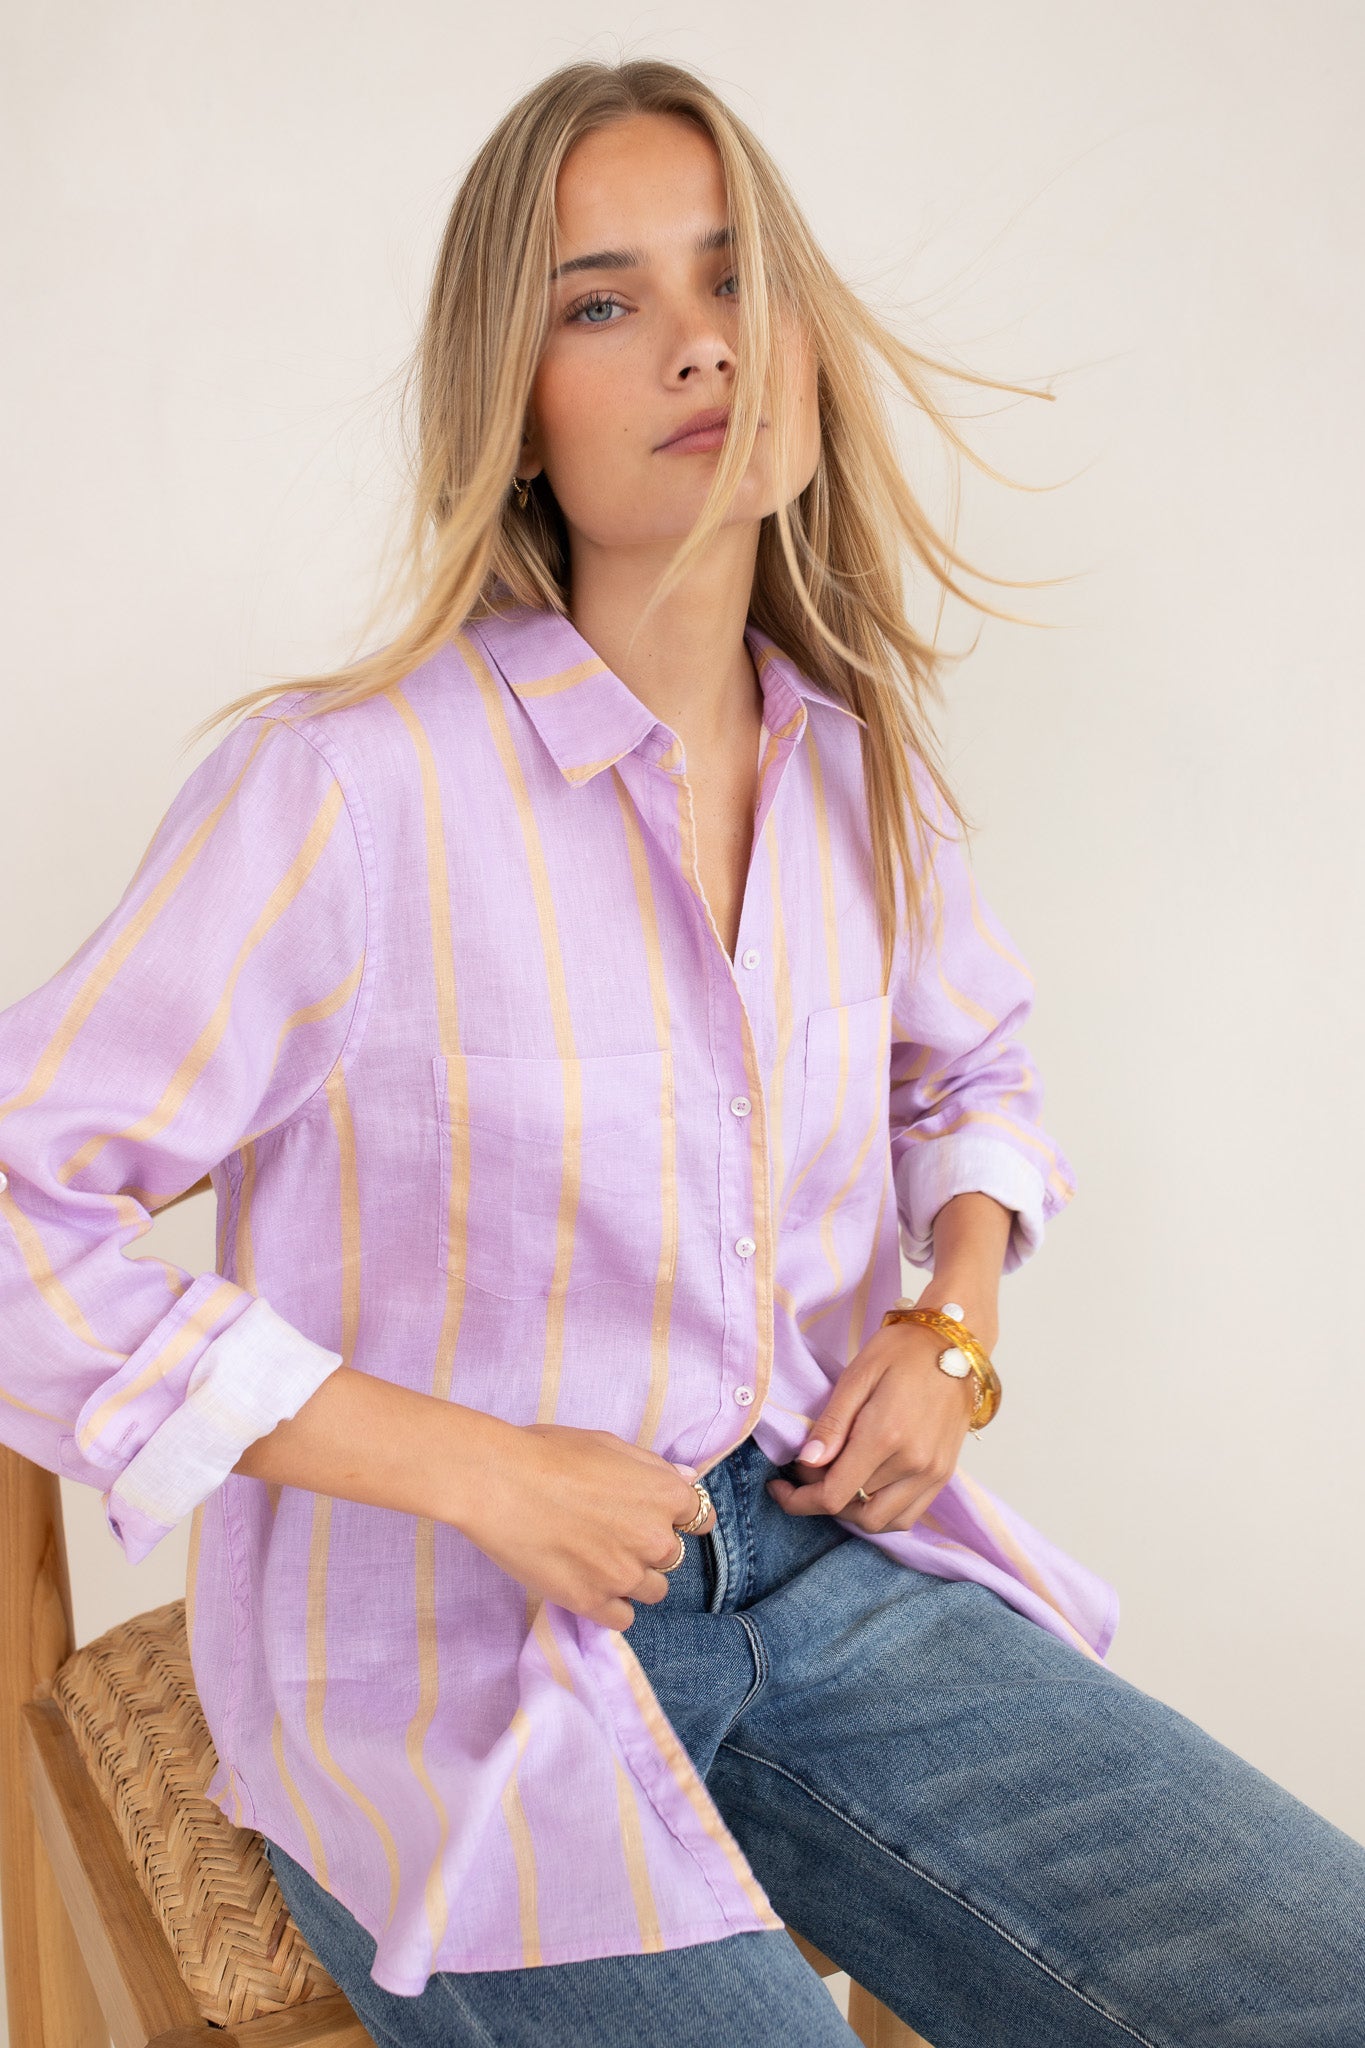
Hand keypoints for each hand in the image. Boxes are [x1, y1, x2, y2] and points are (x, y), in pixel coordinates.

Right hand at [457, 1422, 716, 1632]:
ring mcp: (626, 1575)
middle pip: (672, 1556)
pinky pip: (623, 1618)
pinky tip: (588, 1584)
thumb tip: (685, 1478)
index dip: (678, 1518)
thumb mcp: (608, 1444)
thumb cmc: (549, 1453)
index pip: (699, 1517)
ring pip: (652, 1590)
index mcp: (665, 1494)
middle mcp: (655, 1538)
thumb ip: (652, 1467)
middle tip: (610, 1532)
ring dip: (632, 1577)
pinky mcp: (593, 1603)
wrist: (499, 1483)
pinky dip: (610, 1605)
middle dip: (648, 1546)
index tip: (657, 1518)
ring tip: (596, 1558)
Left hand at [765, 1316, 985, 1533]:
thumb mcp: (857, 1375)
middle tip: (808, 1472)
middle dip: (821, 1500)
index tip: (779, 1485)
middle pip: (853, 1511)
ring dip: (851, 1511)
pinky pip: (908, 1516)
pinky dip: (881, 1513)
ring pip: (881, 1522)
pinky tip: (865, 1488)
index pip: (833, 1495)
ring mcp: (933, 1473)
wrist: (955, 1343)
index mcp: (886, 1435)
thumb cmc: (902, 1351)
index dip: (799, 1499)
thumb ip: (832, 1424)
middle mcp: (913, 1463)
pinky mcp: (944, 1475)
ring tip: (837, 1480)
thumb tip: (806, 1463)